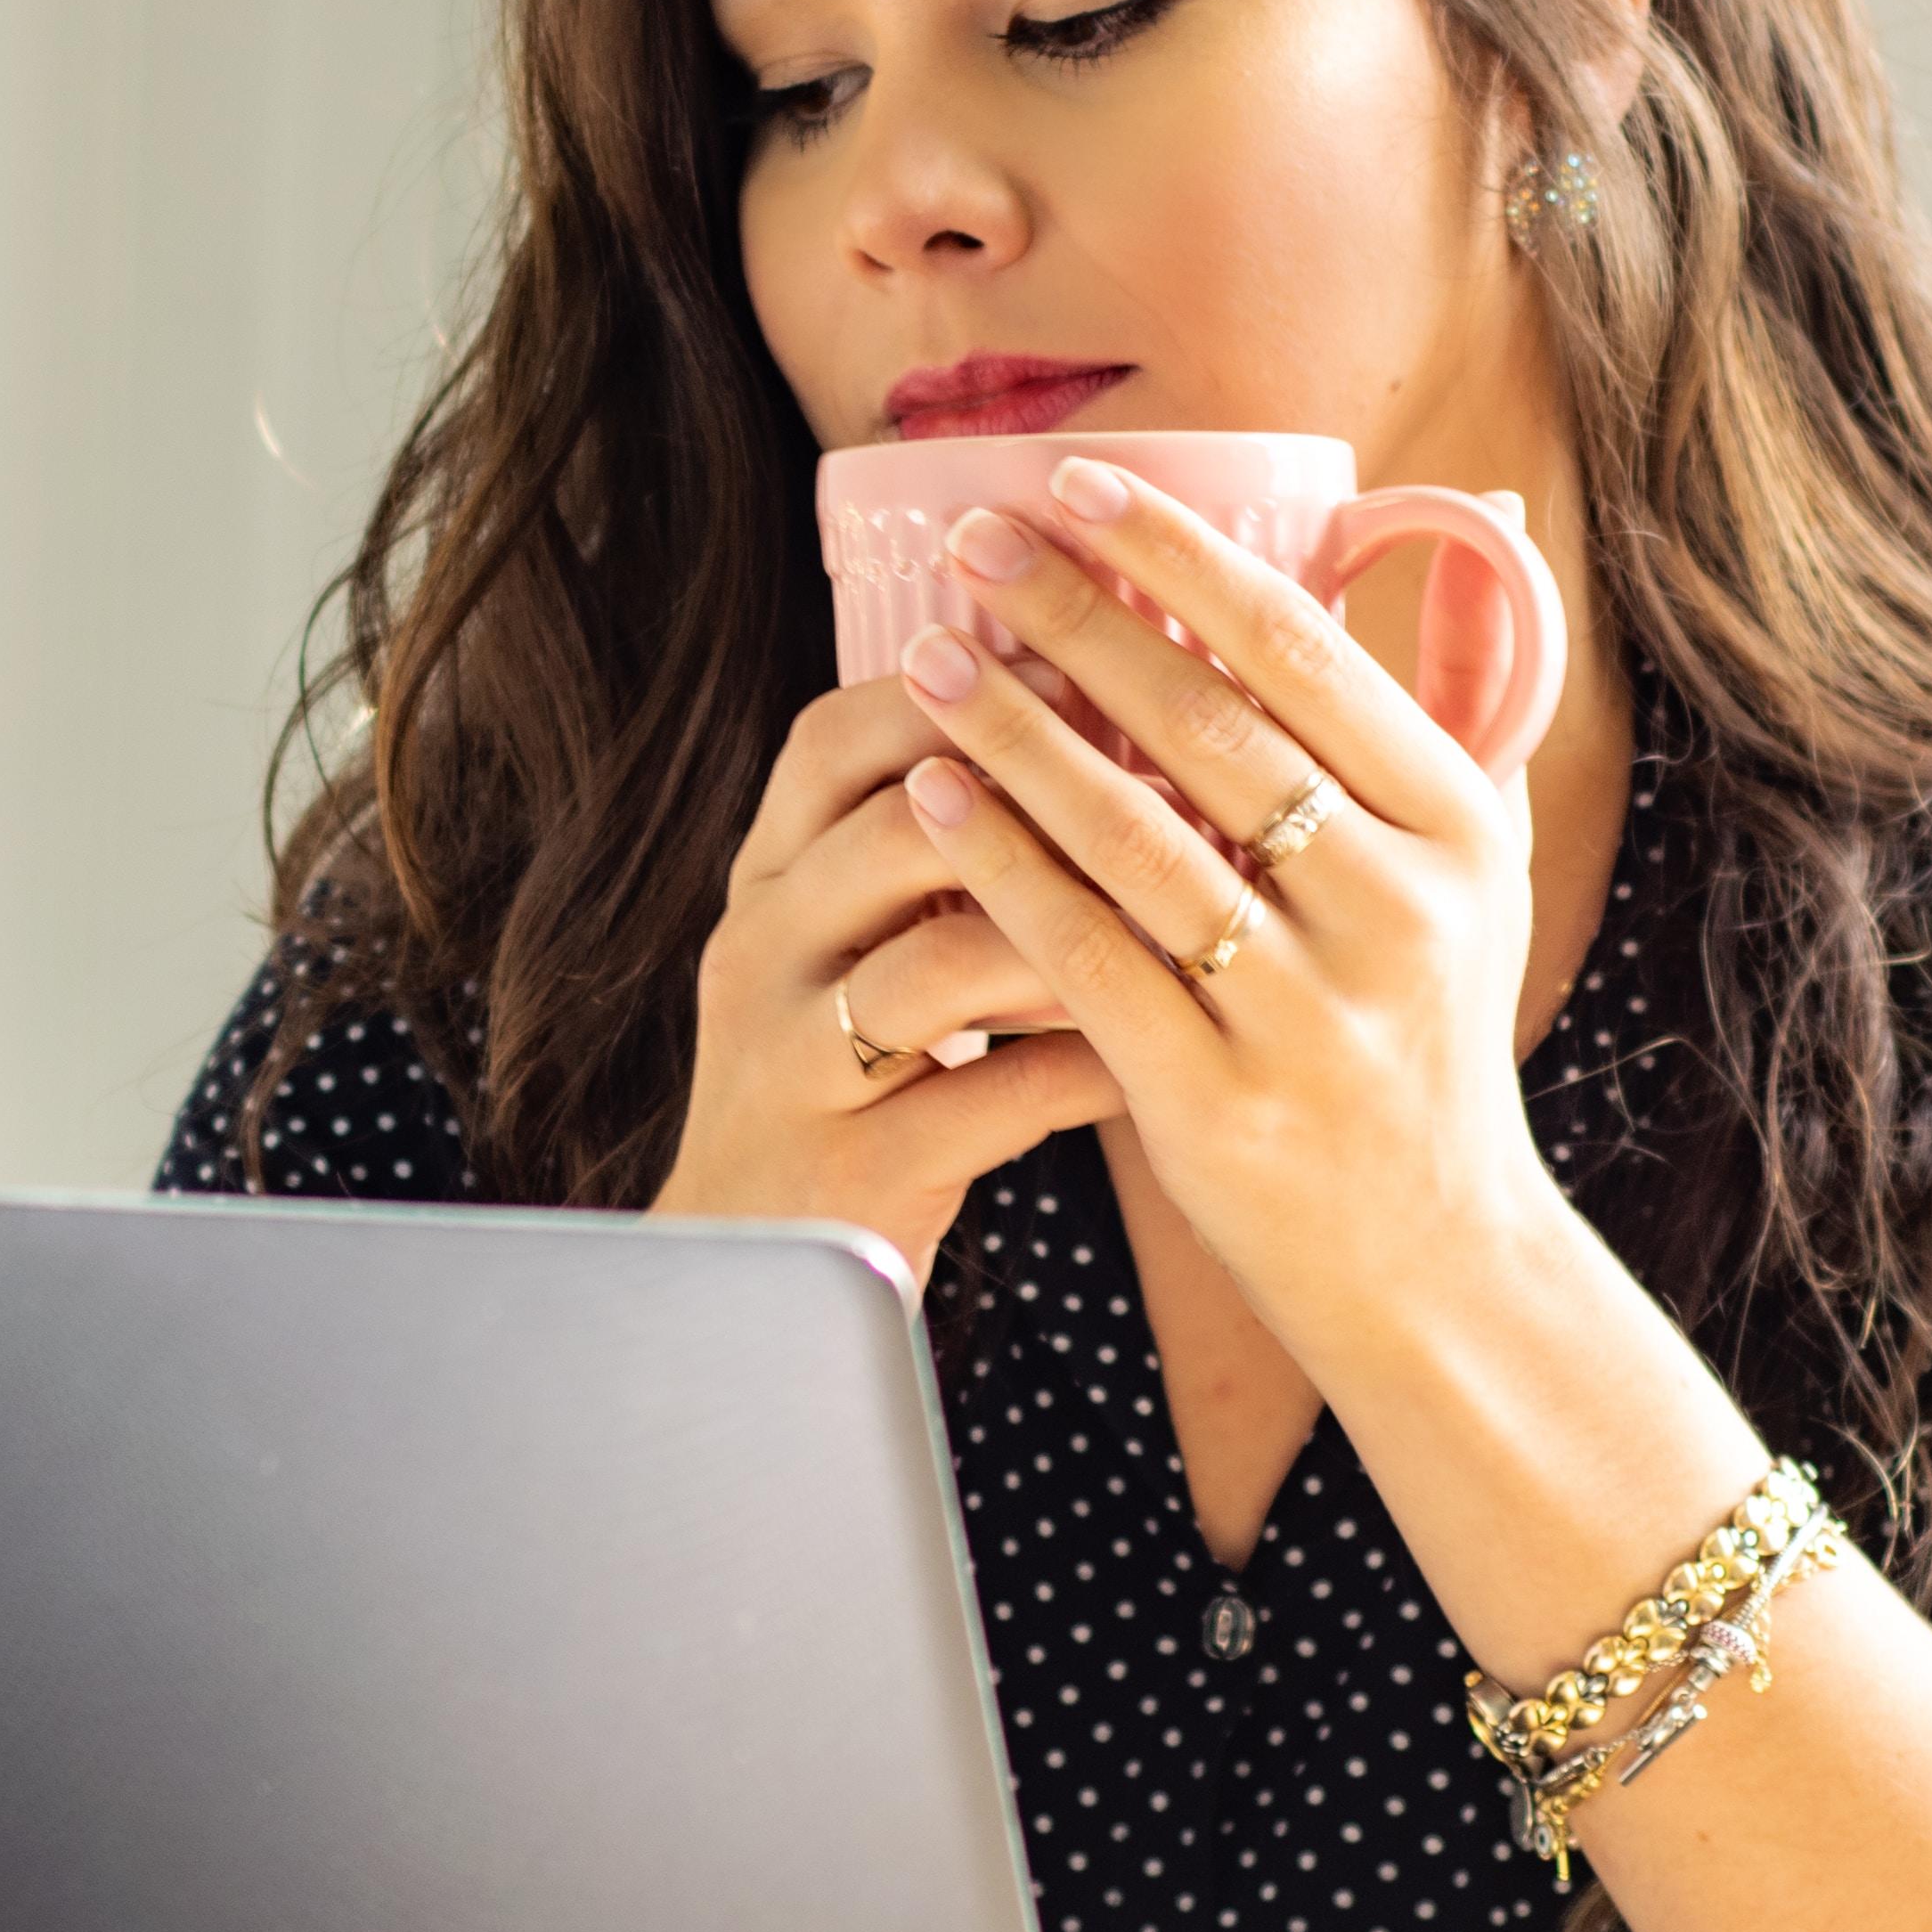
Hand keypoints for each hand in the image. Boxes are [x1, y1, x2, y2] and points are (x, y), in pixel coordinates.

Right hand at [646, 673, 1128, 1280]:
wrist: (751, 1269)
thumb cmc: (848, 1082)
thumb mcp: (854, 946)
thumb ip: (930, 851)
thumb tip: (1097, 724)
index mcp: (766, 882)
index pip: (832, 740)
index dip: (955, 690)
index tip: (1077, 662)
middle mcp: (759, 953)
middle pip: (887, 830)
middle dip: (1038, 794)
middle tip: (1168, 779)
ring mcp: (789, 1063)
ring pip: (934, 963)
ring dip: (1069, 930)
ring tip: (1179, 915)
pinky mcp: (844, 1169)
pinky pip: (983, 1100)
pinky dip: (1082, 1068)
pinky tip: (1160, 1056)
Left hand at [886, 459, 1562, 1375]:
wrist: (1431, 1261)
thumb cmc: (1428, 1035)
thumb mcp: (1482, 870)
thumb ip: (1465, 699)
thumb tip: (1494, 514)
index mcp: (1458, 827)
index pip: (1303, 652)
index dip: (1181, 557)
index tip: (1077, 484)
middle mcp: (1397, 909)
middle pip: (1210, 726)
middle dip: (1077, 619)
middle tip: (972, 543)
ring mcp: (1307, 1010)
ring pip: (1135, 836)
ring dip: (1015, 732)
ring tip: (926, 655)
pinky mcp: (1217, 1098)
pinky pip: (1086, 958)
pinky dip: (1004, 869)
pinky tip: (931, 801)